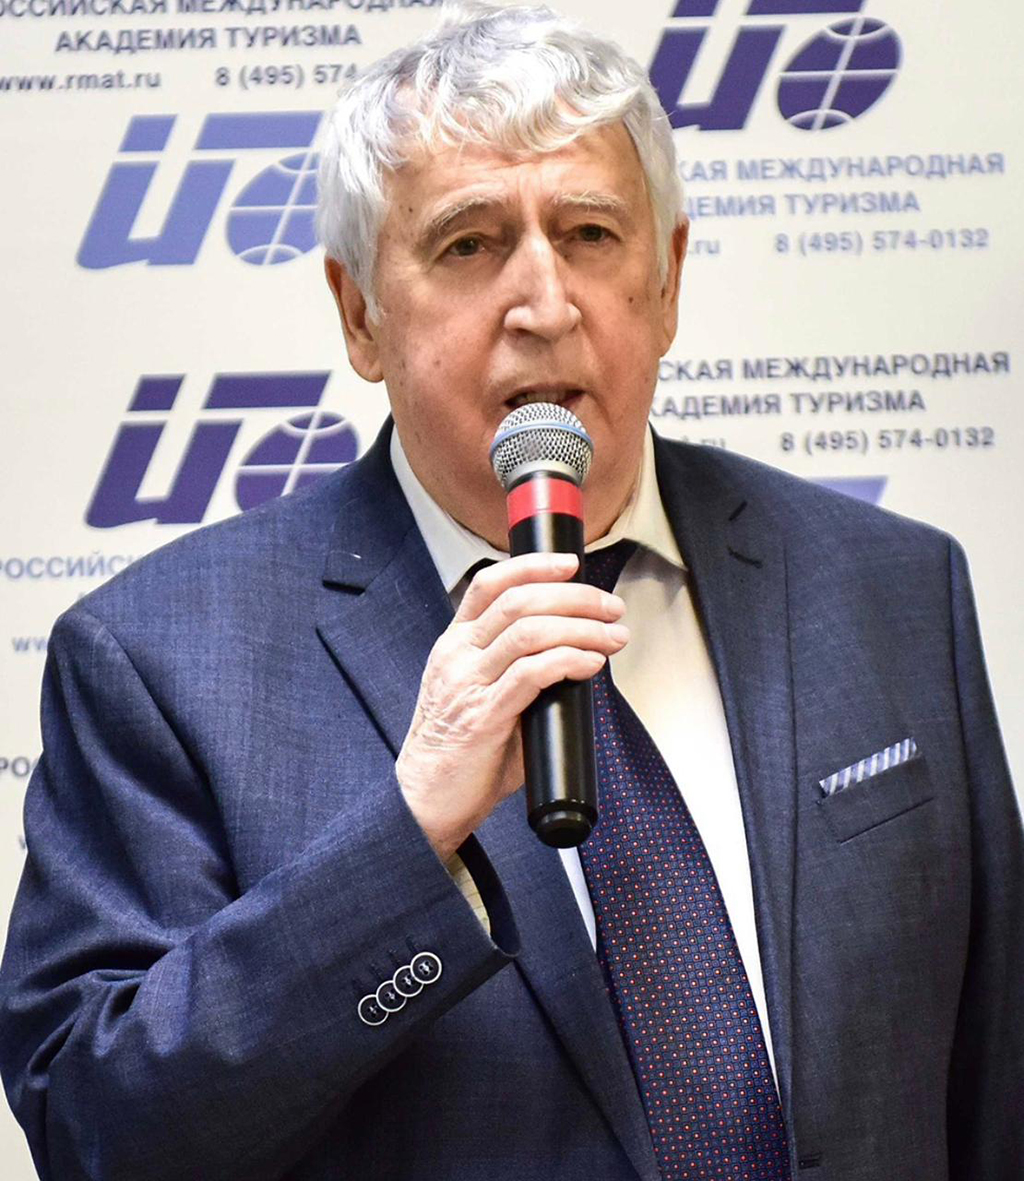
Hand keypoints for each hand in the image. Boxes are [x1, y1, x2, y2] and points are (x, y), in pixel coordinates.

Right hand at [396, 552, 627, 859]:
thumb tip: (575, 660)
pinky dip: (568, 660)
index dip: (533, 566)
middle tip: (611, 607)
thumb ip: (517, 673)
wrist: (426, 800)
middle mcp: (458, 656)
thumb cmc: (461, 753)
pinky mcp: (484, 716)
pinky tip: (590, 664)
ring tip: (613, 637)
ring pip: (529, 631)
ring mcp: (468, 684)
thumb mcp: (481, 696)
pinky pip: (531, 674)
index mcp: (455, 644)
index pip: (490, 584)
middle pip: (519, 601)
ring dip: (582, 628)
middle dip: (575, 597)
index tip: (571, 564)